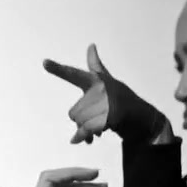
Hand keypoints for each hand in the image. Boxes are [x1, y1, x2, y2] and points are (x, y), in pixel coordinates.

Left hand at [44, 44, 169, 146]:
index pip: (74, 74)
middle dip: (83, 119)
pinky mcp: (109, 118)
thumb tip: (91, 45)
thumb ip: (96, 66)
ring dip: (86, 128)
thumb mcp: (108, 80)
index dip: (58, 69)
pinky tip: (85, 140)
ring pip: (78, 122)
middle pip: (73, 112)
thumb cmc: (123, 98)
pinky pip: (85, 130)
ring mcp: (105, 104)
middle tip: (97, 117)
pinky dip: (83, 137)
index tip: (43, 62)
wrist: (142, 117)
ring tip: (100, 124)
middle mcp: (100, 90)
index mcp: (97, 81)